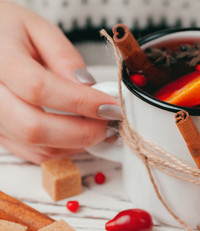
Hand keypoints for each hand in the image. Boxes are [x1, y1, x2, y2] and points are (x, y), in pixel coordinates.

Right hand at [0, 3, 120, 163]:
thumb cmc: (8, 31)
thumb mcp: (39, 29)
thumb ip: (64, 57)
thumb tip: (88, 87)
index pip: (39, 88)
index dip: (81, 102)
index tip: (110, 105)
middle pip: (35, 127)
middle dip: (82, 131)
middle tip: (108, 122)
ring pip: (36, 146)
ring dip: (76, 143)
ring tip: (98, 126)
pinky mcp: (0, 134)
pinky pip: (34, 153)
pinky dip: (63, 148)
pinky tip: (78, 133)